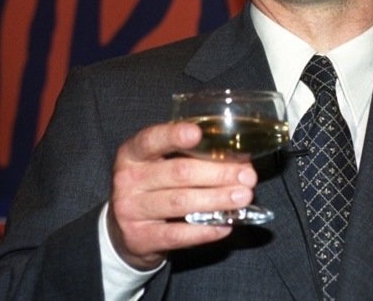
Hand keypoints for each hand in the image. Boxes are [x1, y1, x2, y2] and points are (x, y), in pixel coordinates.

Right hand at [107, 121, 257, 269]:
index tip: (198, 133)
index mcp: (132, 153)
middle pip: (178, 173)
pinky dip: (205, 230)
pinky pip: (178, 234)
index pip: (151, 139)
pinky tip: (225, 224)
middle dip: (217, 173)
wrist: (126, 231)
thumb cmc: (154, 187)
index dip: (174, 135)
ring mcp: (130, 210)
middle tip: (247, 176)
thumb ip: (191, 157)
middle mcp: (127, 180)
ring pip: (181, 203)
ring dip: (217, 199)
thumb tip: (239, 161)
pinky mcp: (140, 238)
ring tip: (243, 198)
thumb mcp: (160, 165)